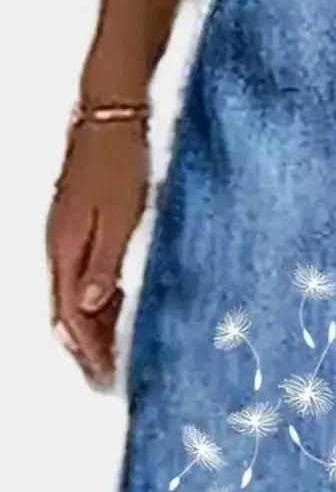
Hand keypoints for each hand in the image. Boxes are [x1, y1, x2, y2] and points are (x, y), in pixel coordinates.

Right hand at [46, 118, 148, 386]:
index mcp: (66, 247)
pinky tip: (113, 300)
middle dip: (83, 346)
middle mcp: (58, 244)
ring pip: (70, 292)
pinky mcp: (76, 220)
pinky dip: (93, 296)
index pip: (71, 315)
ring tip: (110, 348)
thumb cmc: (121, 160)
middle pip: (64, 310)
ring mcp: (64, 232)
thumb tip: (89, 307)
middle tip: (104, 374)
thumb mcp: (121, 215)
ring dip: (88, 324)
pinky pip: (78, 271)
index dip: (88, 351)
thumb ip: (104, 263)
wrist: (110, 114)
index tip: (104, 377)